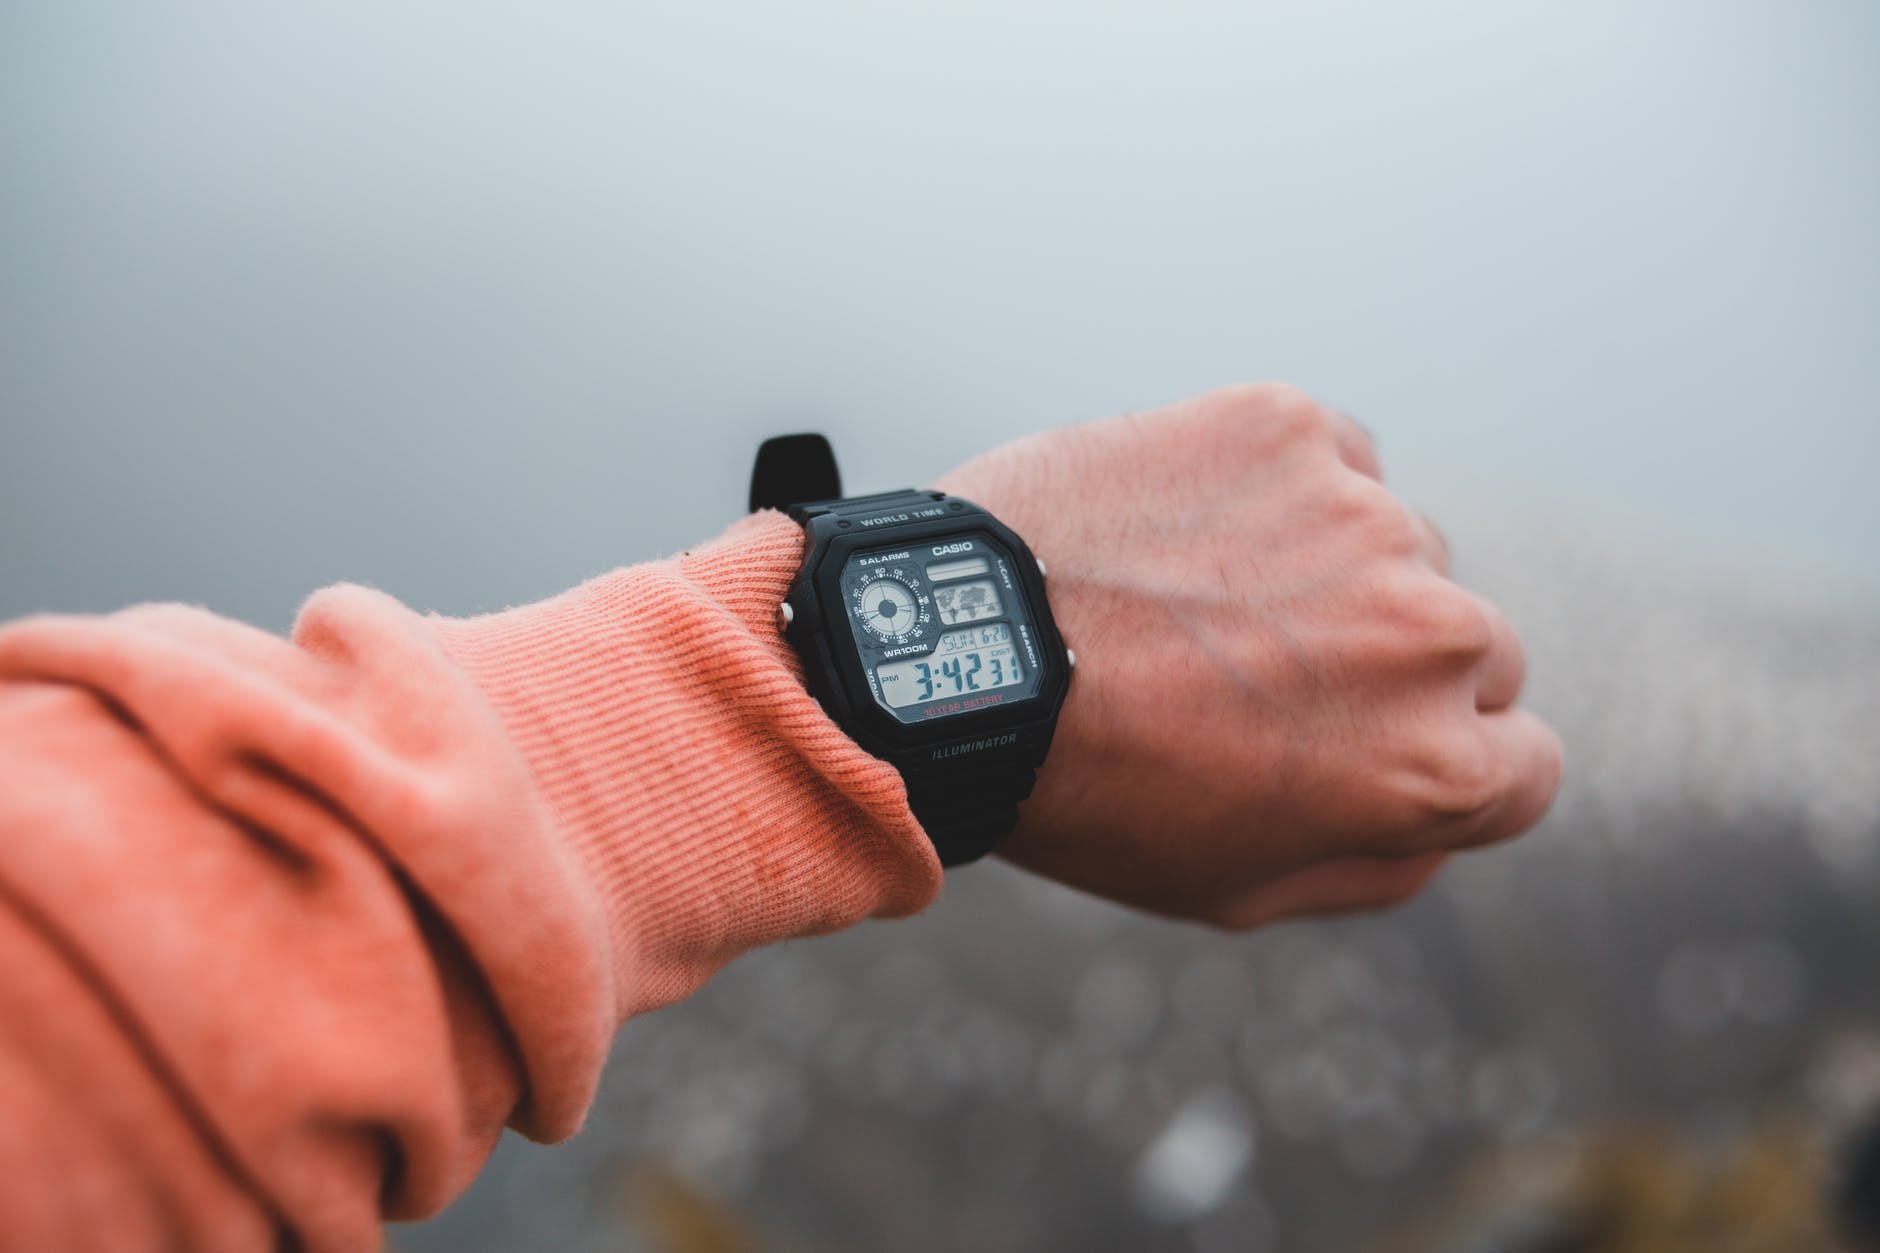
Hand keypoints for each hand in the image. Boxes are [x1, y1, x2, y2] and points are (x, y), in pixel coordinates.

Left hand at [936, 383, 1562, 927]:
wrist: (950, 660)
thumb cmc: (1087, 791)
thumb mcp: (1238, 890)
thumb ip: (1379, 863)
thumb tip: (1443, 820)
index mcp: (1433, 765)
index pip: (1522, 761)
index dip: (1442, 762)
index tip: (1363, 746)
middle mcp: (1429, 634)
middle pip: (1475, 649)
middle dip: (1391, 670)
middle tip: (1263, 677)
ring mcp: (1362, 515)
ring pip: (1400, 546)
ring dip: (1332, 573)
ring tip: (1200, 603)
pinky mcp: (1288, 428)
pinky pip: (1331, 460)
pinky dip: (1281, 492)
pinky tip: (1189, 533)